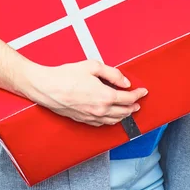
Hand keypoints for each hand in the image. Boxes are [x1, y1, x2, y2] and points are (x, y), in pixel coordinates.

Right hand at [25, 60, 147, 126]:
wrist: (46, 87)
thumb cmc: (66, 75)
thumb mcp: (92, 66)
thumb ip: (112, 74)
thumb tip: (125, 82)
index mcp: (105, 96)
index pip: (128, 98)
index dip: (138, 94)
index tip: (143, 91)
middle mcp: (100, 110)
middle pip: (124, 112)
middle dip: (133, 106)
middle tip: (138, 101)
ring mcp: (91, 117)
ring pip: (114, 120)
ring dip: (124, 115)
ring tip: (129, 110)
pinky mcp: (83, 120)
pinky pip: (103, 123)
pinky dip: (111, 120)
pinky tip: (112, 116)